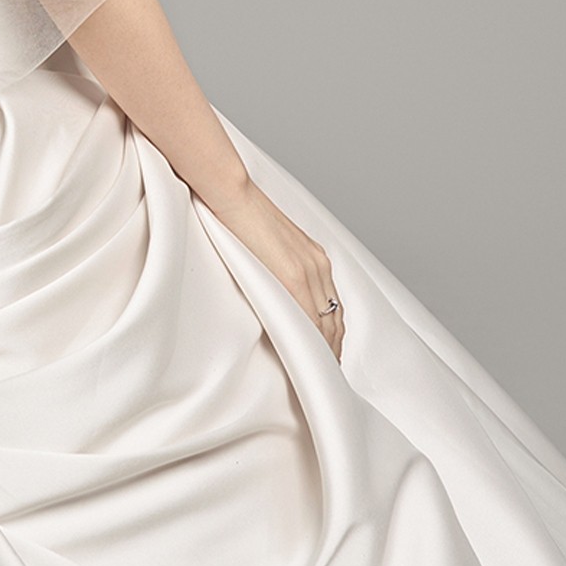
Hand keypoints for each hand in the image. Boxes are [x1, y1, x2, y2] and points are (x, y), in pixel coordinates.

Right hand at [209, 177, 345, 361]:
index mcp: (313, 257)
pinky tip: (307, 359)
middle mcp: (318, 264)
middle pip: (335, 318)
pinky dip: (311, 342)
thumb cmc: (238, 214)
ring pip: (326, 323)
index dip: (331, 333)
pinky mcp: (292, 275)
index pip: (331, 305)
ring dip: (325, 351)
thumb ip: (273, 267)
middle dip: (332, 348)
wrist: (231, 192)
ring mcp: (308, 270)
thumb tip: (265, 287)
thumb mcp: (265, 244)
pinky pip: (308, 318)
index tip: (326, 352)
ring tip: (319, 373)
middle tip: (325, 372)